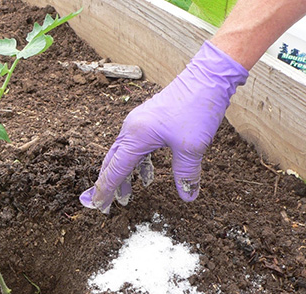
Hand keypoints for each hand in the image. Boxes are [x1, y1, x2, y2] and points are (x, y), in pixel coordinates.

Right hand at [80, 41, 248, 212]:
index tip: (98, 206)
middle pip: (113, 162)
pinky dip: (136, 164)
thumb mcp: (192, 147)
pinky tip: (145, 176)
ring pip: (123, 155)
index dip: (106, 190)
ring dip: (123, 175)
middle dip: (108, 184)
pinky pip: (135, 147)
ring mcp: (138, 123)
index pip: (116, 170)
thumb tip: (187, 196)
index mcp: (136, 136)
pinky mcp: (147, 120)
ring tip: (125, 196)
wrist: (207, 77)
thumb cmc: (197, 108)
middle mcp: (131, 128)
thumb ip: (185, 174)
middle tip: (102, 204)